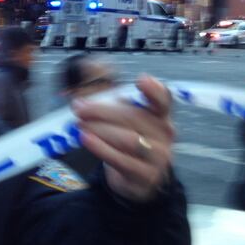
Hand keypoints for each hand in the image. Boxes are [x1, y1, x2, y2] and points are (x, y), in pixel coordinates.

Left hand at [74, 75, 174, 202]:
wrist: (134, 178)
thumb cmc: (126, 138)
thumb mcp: (118, 114)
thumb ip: (104, 90)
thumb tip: (88, 66)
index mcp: (160, 114)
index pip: (163, 99)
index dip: (154, 90)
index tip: (141, 80)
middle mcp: (164, 134)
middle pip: (135, 118)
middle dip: (104, 111)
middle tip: (80, 108)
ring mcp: (158, 156)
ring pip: (128, 139)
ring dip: (100, 130)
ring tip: (80, 124)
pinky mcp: (145, 175)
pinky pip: (121, 160)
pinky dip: (101, 148)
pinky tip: (86, 139)